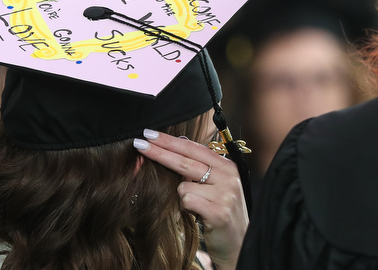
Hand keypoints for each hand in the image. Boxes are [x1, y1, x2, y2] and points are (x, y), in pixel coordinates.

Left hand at [133, 131, 247, 269]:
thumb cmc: (219, 212)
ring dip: (182, 196)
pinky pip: (186, 201)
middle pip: (185, 161)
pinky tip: (199, 215)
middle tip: (139, 144)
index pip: (193, 148)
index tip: (149, 133)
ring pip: (183, 185)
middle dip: (159, 151)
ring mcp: (225, 194)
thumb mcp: (213, 186)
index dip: (170, 140)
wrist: (238, 244)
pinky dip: (186, 208)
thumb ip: (196, 167)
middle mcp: (228, 177)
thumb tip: (167, 146)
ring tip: (197, 206)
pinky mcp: (219, 212)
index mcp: (227, 166)